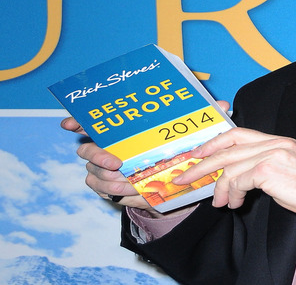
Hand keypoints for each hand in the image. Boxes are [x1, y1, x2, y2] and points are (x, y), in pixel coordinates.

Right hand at [64, 99, 229, 214]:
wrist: (172, 179)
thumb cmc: (175, 148)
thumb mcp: (190, 133)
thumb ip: (203, 119)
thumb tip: (223, 105)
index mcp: (122, 131)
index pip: (93, 122)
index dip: (78, 121)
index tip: (70, 123)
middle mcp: (108, 147)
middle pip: (88, 150)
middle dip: (97, 155)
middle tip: (117, 161)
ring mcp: (105, 169)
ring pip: (94, 173)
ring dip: (109, 178)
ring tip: (127, 181)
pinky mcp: (110, 188)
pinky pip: (102, 191)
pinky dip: (113, 192)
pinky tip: (127, 192)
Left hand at [173, 128, 295, 221]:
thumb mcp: (288, 170)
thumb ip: (265, 167)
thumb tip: (239, 180)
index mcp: (279, 141)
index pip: (239, 133)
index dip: (215, 142)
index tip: (199, 153)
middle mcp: (274, 142)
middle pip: (228, 147)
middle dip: (203, 164)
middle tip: (185, 177)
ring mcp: (271, 154)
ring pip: (229, 166)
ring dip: (219, 188)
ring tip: (220, 203)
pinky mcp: (268, 170)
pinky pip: (238, 180)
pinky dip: (232, 194)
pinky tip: (236, 204)